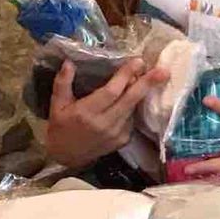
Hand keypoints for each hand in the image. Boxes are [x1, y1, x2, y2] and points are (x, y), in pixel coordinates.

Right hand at [46, 58, 167, 168]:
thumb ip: (62, 83)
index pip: (111, 92)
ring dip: (142, 92)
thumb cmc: (60, 127)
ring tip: (152, 75)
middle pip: (130, 100)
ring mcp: (115, 134)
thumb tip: (69, 62)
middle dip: (148, 84)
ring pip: (133, 108)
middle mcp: (104, 123)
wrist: (65, 157)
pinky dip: (134, 105)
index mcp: (86, 113)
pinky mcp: (122, 140)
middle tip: (163, 71)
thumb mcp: (57, 105)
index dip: (125, 76)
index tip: (138, 61)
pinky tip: (134, 95)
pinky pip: (132, 118)